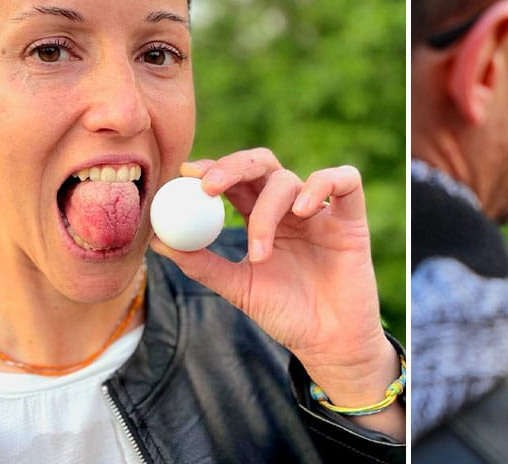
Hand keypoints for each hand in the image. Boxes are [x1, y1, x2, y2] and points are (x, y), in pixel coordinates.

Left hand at [151, 149, 402, 437]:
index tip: (185, 175)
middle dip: (231, 168)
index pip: (234, 179)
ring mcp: (320, 211)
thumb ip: (201, 264)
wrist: (329, 343)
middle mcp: (289, 208)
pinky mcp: (351, 218)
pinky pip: (345, 180)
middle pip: (260, 165)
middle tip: (207, 188)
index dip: (212, 170)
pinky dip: (323, 183)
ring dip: (267, 211)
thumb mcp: (238, 289)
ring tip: (259, 254)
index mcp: (260, 217)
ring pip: (290, 180)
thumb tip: (156, 241)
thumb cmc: (286, 315)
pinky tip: (304, 210)